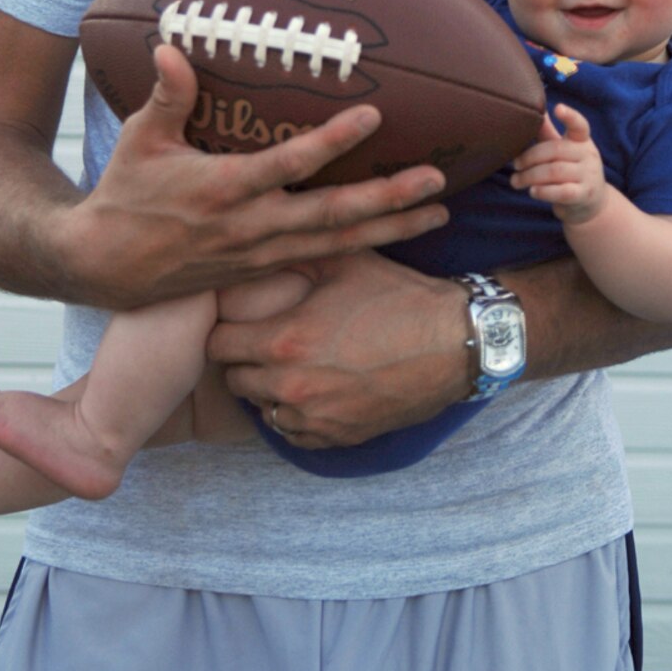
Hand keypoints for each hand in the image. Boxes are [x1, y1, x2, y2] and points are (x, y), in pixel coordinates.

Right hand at [59, 45, 449, 307]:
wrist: (105, 266)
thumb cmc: (125, 194)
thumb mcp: (140, 140)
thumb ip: (167, 95)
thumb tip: (171, 44)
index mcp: (224, 189)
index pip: (289, 163)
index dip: (333, 141)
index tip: (373, 114)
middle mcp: (252, 226)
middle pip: (333, 214)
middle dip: (389, 198)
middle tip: (436, 178)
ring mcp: (262, 253)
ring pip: (338, 243)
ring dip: (391, 229)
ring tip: (440, 213)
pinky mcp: (263, 270)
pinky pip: (322, 259)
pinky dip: (362, 249)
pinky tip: (398, 239)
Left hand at [207, 249, 470, 446]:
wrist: (454, 343)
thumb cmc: (399, 297)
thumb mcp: (345, 261)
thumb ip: (297, 251)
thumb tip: (265, 234)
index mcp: (285, 341)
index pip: (217, 344)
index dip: (225, 329)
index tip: (240, 320)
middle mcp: (292, 386)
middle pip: (233, 379)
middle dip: (242, 359)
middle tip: (262, 340)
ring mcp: (315, 417)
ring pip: (260, 408)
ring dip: (266, 388)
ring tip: (288, 364)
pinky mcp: (337, 436)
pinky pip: (291, 432)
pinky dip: (294, 413)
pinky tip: (313, 389)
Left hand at [510, 104, 605, 223]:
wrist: (592, 203)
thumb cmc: (571, 170)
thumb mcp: (563, 150)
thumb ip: (548, 132)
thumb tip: (534, 108)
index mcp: (582, 140)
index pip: (580, 125)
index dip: (570, 116)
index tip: (558, 107)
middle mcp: (589, 155)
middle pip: (555, 150)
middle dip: (530, 157)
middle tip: (515, 165)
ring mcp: (589, 176)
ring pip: (555, 172)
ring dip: (530, 176)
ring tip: (515, 181)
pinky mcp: (584, 195)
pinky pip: (562, 192)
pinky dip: (544, 191)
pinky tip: (532, 191)